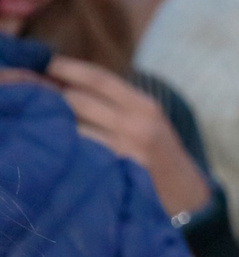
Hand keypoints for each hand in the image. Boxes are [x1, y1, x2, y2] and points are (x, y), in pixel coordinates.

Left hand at [47, 56, 212, 218]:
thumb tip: (63, 81)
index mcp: (144, 105)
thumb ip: (114, 101)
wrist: (187, 194)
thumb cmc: (159, 153)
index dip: (66, 67)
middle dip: (50, 95)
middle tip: (32, 94)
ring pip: (73, 125)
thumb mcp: (147, 119)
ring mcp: (127, 148)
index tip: (43, 61)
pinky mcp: (118, 170)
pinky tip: (61, 147)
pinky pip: (80, 151)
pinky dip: (66, 146)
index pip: (98, 78)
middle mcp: (137, 122)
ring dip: (54, 122)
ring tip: (43, 121)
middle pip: (77, 99)